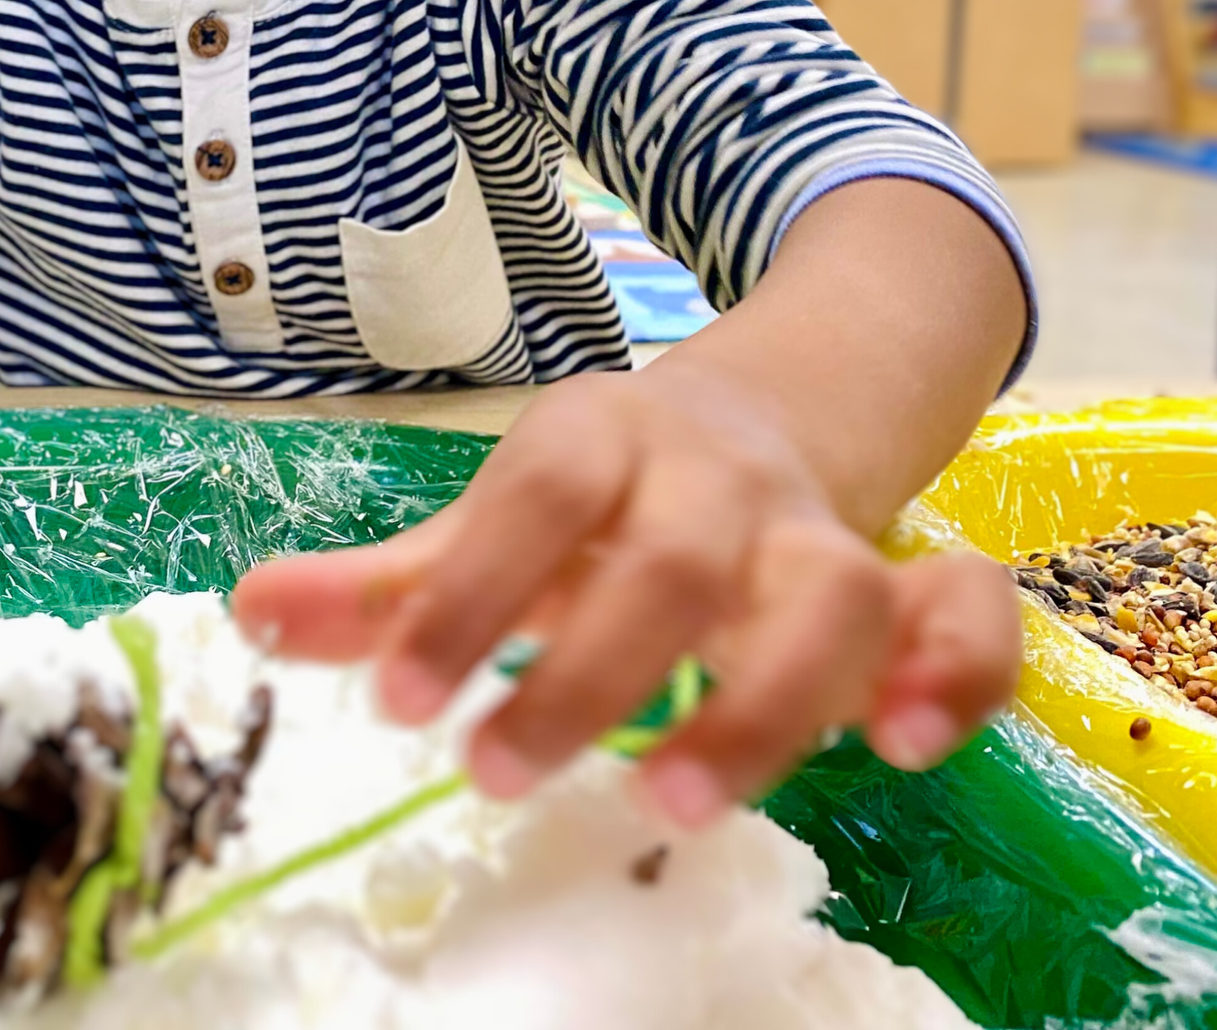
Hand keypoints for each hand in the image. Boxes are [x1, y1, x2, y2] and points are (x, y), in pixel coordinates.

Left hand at [230, 367, 1018, 825]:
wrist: (765, 413)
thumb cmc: (600, 499)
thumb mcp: (495, 522)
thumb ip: (385, 584)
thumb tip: (247, 614)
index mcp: (602, 442)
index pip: (543, 488)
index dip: (472, 589)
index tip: (398, 707)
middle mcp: (718, 481)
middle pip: (678, 558)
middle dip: (592, 672)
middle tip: (499, 777)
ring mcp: (822, 530)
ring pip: (834, 588)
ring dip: (763, 701)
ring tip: (673, 804)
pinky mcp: (909, 580)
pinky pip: (969, 610)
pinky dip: (954, 673)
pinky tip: (898, 750)